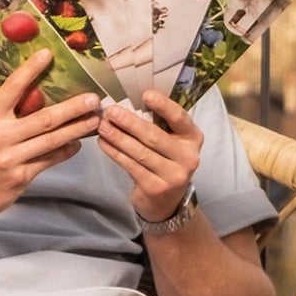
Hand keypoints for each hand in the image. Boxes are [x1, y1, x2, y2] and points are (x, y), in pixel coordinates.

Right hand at [0, 51, 103, 224]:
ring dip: (77, 129)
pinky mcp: (20, 177)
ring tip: (94, 119)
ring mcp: (10, 158)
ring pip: (52, 140)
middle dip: (73, 107)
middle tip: (93, 99)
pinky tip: (77, 144)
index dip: (30, 70)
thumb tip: (38, 94)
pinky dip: (66, 151)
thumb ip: (6, 114)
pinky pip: (49, 160)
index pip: (11, 88)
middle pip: (44, 118)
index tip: (47, 55)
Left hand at [99, 91, 204, 226]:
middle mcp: (188, 157)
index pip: (179, 118)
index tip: (145, 94)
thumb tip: (130, 102)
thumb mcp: (172, 143)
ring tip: (103, 126)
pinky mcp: (155, 187)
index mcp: (193, 138)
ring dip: (118, 137)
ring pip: (140, 152)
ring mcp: (173, 174)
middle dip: (129, 122)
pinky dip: (115, 153)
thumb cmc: (166, 162)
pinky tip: (104, 143)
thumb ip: (160, 125)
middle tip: (111, 111)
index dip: (163, 105)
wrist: (167, 201)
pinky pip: (131, 166)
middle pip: (154, 136)